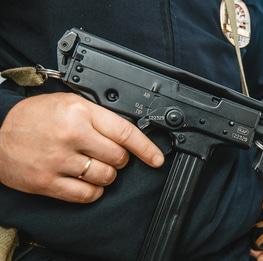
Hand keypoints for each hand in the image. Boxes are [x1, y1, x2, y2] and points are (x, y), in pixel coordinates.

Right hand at [0, 93, 163, 202]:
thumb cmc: (34, 117)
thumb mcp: (69, 103)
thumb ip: (98, 116)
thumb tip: (129, 133)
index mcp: (79, 112)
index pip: (124, 132)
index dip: (146, 148)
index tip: (157, 158)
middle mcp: (71, 135)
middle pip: (118, 157)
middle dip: (119, 158)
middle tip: (107, 153)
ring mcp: (58, 161)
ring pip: (106, 177)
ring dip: (107, 175)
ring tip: (94, 166)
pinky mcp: (48, 182)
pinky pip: (87, 194)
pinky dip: (94, 191)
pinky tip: (86, 180)